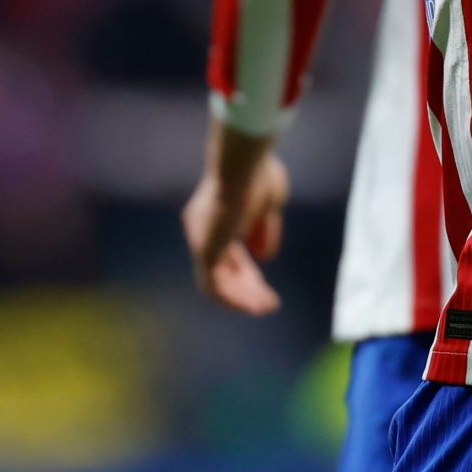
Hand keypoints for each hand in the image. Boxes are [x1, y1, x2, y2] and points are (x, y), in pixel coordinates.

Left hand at [180, 124, 290, 315]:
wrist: (243, 164)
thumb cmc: (259, 174)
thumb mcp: (270, 203)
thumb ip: (265, 230)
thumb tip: (264, 257)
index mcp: (215, 215)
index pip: (229, 253)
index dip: (247, 272)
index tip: (266, 287)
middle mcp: (202, 229)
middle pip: (223, 268)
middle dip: (247, 288)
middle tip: (268, 303)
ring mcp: (200, 239)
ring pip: (218, 281)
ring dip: (242, 298)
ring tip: (265, 308)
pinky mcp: (203, 249)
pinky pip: (214, 286)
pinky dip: (234, 299)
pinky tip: (254, 306)